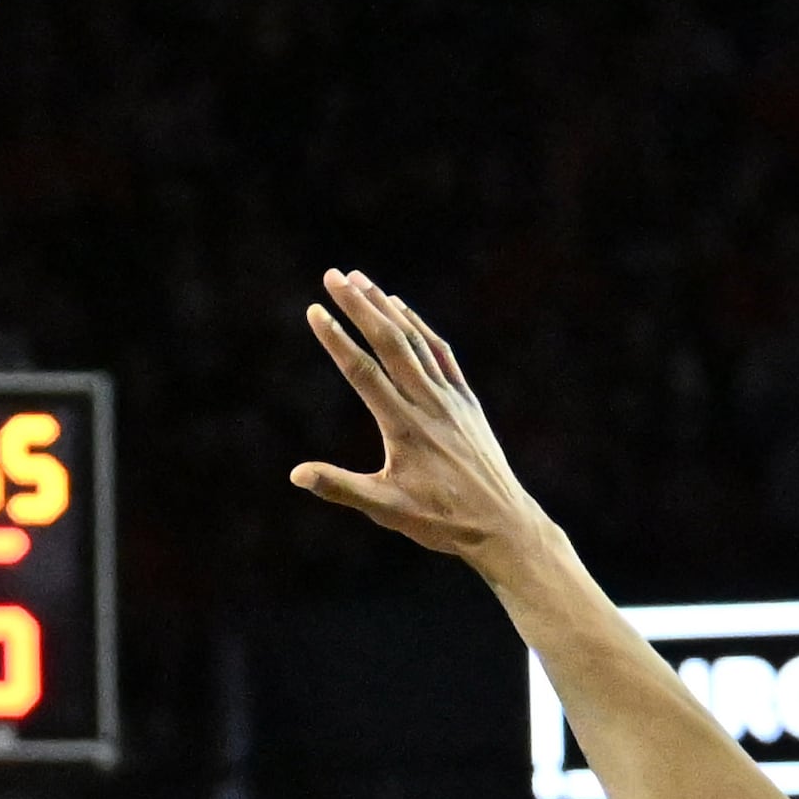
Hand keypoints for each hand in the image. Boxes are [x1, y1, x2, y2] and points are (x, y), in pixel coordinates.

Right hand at [291, 272, 549, 561]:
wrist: (502, 523)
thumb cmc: (441, 521)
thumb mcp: (385, 510)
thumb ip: (341, 488)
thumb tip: (297, 475)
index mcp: (404, 427)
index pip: (362, 372)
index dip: (336, 339)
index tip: (314, 309)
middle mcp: (428, 404)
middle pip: (390, 342)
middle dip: (359, 305)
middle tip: (332, 275)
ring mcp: (450, 398)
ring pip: (415, 341)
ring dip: (386, 307)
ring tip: (360, 280)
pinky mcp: (466, 401)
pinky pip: (441, 353)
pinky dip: (419, 326)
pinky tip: (402, 309)